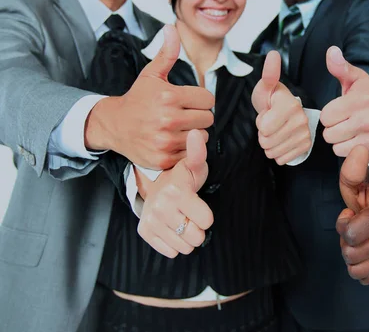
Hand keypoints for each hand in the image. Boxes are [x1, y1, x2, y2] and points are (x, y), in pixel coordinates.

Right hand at [85, 25, 214, 169]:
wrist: (114, 125)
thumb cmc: (138, 98)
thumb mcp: (152, 74)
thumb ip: (167, 53)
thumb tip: (171, 28)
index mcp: (169, 97)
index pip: (208, 100)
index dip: (200, 99)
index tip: (188, 101)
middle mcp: (168, 119)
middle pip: (208, 119)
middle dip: (198, 115)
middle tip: (182, 114)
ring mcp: (166, 141)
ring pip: (202, 137)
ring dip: (193, 133)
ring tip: (177, 127)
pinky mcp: (164, 159)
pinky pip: (191, 153)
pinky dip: (185, 149)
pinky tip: (172, 140)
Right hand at [137, 129, 213, 257]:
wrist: (155, 186)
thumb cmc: (181, 177)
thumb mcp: (193, 165)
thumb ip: (198, 153)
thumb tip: (195, 134)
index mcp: (177, 192)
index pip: (207, 221)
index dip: (206, 214)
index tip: (198, 204)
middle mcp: (162, 208)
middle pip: (196, 236)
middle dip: (197, 228)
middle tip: (191, 214)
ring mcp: (152, 221)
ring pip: (184, 246)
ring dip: (187, 237)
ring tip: (182, 220)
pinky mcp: (145, 232)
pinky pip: (170, 251)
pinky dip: (174, 243)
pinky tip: (172, 227)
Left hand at [252, 51, 310, 164]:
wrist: (284, 112)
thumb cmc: (271, 100)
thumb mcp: (265, 87)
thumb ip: (268, 73)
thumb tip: (273, 53)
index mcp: (290, 105)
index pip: (264, 128)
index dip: (260, 122)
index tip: (266, 113)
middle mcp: (301, 119)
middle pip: (267, 142)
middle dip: (262, 134)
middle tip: (270, 123)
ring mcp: (305, 134)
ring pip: (273, 152)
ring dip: (269, 144)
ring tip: (275, 131)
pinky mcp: (306, 146)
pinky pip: (282, 159)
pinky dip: (278, 152)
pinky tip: (281, 140)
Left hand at [320, 46, 368, 160]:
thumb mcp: (358, 78)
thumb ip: (341, 68)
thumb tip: (331, 52)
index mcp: (361, 100)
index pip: (326, 117)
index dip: (330, 114)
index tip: (339, 111)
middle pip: (330, 135)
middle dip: (334, 129)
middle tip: (346, 121)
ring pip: (338, 149)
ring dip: (342, 141)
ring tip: (352, 131)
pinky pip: (352, 157)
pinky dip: (353, 150)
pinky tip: (361, 139)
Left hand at [336, 145, 368, 284]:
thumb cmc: (367, 195)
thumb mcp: (356, 180)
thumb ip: (352, 168)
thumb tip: (358, 148)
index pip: (352, 234)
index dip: (343, 226)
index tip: (350, 214)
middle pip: (354, 254)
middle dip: (346, 243)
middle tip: (354, 229)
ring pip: (360, 270)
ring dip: (353, 257)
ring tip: (360, 240)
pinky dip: (363, 268)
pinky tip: (368, 251)